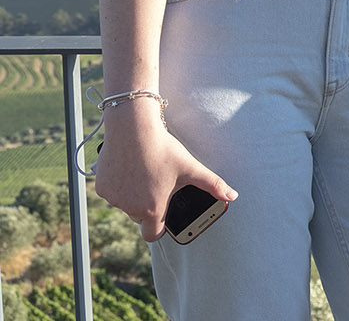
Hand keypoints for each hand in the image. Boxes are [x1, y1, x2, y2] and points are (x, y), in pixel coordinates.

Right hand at [92, 102, 235, 241]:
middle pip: (141, 217)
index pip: (153, 235)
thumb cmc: (163, 149)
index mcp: (152, 209)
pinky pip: (112, 191)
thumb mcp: (191, 167)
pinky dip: (120, 184)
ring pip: (126, 203)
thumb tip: (232, 196)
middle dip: (149, 206)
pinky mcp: (101, 187)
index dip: (161, 228)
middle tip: (159, 185)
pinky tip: (130, 168)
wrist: (133, 128)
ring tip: (146, 173)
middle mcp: (130, 208)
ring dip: (134, 194)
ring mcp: (113, 198)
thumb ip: (213, 185)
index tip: (166, 217)